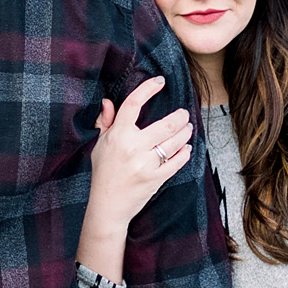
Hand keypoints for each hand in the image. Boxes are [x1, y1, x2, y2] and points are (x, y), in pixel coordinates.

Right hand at [78, 77, 194, 279]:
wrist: (108, 205)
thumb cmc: (103, 173)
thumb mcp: (100, 146)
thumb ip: (106, 123)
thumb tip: (107, 102)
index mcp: (117, 135)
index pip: (134, 104)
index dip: (148, 89)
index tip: (160, 82)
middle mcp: (132, 147)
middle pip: (165, 124)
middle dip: (180, 117)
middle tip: (184, 114)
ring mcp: (146, 163)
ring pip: (174, 141)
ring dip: (185, 132)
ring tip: (187, 128)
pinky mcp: (156, 178)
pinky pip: (177, 161)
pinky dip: (184, 152)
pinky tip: (186, 147)